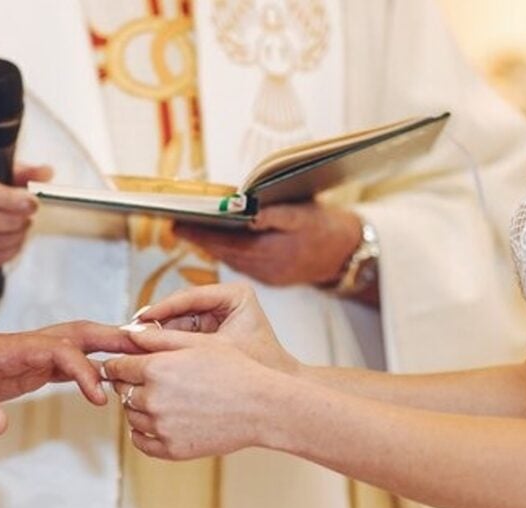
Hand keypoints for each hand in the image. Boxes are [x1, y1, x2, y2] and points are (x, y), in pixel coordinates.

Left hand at [0, 321, 137, 433]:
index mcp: (10, 348)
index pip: (59, 350)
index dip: (83, 370)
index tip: (99, 397)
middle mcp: (26, 345)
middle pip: (78, 332)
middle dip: (112, 338)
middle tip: (148, 348)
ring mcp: (31, 353)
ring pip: (78, 342)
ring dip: (109, 346)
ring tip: (143, 356)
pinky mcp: (32, 366)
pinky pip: (71, 359)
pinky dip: (95, 364)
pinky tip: (115, 374)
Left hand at [103, 337, 286, 459]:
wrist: (262, 407)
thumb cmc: (235, 370)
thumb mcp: (198, 344)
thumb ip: (158, 337)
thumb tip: (127, 333)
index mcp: (156, 368)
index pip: (117, 367)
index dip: (119, 364)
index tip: (125, 366)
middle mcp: (154, 398)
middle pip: (122, 391)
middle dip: (130, 384)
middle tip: (148, 381)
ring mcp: (162, 426)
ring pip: (131, 416)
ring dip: (138, 408)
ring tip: (162, 400)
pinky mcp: (172, 449)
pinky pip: (141, 442)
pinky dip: (143, 433)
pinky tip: (157, 423)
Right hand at [131, 282, 299, 374]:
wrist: (279, 397)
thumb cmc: (257, 371)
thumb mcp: (212, 353)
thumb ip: (175, 341)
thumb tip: (135, 333)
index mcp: (235, 294)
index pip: (189, 297)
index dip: (161, 309)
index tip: (139, 319)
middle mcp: (225, 301)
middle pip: (180, 309)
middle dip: (156, 324)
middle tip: (130, 334)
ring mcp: (218, 317)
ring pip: (178, 323)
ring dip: (158, 337)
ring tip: (135, 348)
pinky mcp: (212, 334)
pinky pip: (183, 337)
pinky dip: (168, 348)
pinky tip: (150, 358)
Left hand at [173, 203, 359, 286]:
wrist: (349, 255)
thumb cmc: (327, 229)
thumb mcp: (303, 214)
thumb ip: (275, 214)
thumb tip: (248, 212)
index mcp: (270, 253)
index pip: (224, 243)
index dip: (199, 233)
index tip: (176, 223)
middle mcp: (264, 269)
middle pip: (223, 253)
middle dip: (200, 239)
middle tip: (177, 226)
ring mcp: (267, 276)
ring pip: (231, 259)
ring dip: (213, 246)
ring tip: (193, 230)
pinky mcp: (271, 277)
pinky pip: (243, 263)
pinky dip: (230, 251)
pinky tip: (221, 240)